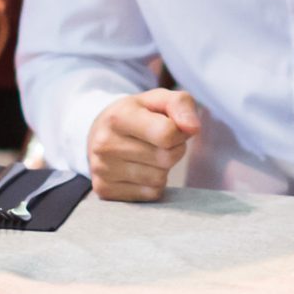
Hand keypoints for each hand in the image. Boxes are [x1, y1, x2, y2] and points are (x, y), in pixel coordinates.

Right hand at [86, 89, 203, 201]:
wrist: (99, 132)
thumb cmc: (137, 114)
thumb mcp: (158, 99)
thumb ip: (181, 105)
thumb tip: (193, 129)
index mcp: (118, 116)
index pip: (167, 134)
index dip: (180, 132)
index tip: (173, 126)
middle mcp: (105, 144)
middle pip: (166, 158)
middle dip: (173, 149)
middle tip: (161, 141)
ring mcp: (102, 169)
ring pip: (159, 179)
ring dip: (163, 168)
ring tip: (149, 153)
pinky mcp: (104, 190)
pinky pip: (150, 194)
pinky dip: (152, 184)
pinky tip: (140, 169)